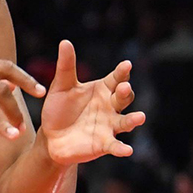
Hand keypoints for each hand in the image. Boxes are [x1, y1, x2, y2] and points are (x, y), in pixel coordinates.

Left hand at [40, 40, 143, 165]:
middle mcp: (110, 106)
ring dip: (133, 120)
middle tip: (123, 88)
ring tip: (140, 117)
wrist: (51, 137)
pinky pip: (115, 146)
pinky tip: (127, 150)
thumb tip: (65, 42)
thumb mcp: (61, 86)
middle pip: (123, 98)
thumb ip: (66, 66)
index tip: (126, 65)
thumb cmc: (59, 109)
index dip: (122, 72)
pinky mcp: (104, 144)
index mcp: (103, 89)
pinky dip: (121, 148)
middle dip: (125, 93)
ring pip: (125, 121)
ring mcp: (109, 126)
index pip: (116, 79)